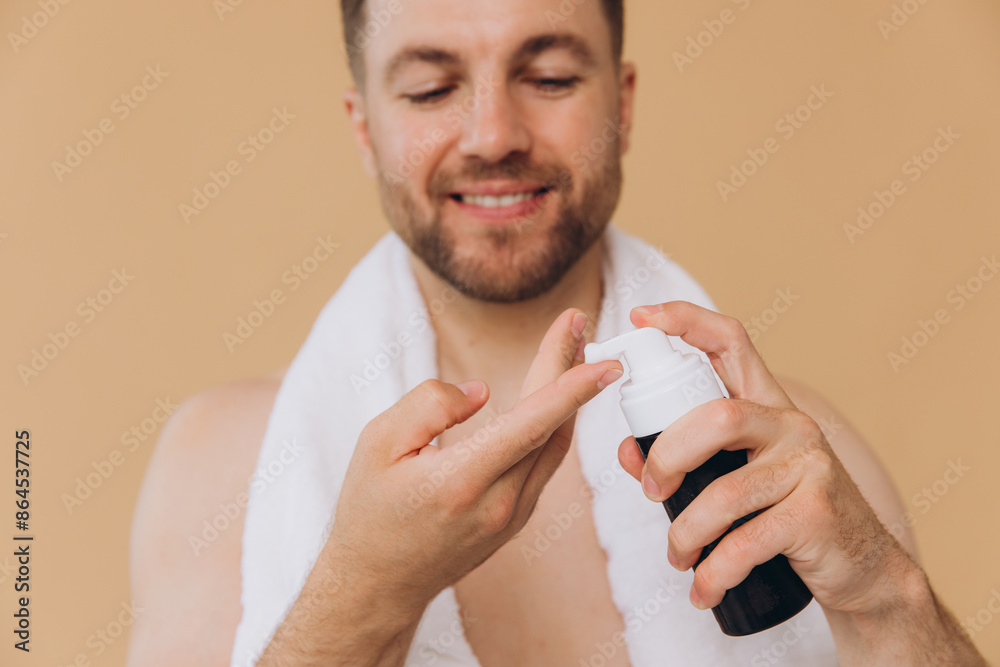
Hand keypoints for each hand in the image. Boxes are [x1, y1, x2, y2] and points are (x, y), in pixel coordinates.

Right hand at [326, 308, 623, 616]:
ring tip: (570, 350)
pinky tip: (551, 397)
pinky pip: (543, 464)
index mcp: (461, 481)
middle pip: (551, 427)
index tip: (605, 361)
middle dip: (571, 371)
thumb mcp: (376, 443)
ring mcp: (512, 516)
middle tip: (577, 325)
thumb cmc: (369, 509)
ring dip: (567, 397)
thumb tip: (481, 392)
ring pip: (554, 446)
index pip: (530, 425)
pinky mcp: (516, 520)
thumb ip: (429, 405)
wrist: (376, 583)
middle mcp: (498, 503)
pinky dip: (553, 426)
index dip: (571, 388)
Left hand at [618, 301, 914, 615]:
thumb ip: (681, 459)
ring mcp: (809, 466)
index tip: (641, 316)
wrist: (861, 567)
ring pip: (726, 490)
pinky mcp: (818, 514)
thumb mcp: (734, 477)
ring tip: (678, 556)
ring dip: (686, 531)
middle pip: (715, 416)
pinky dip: (713, 572)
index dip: (684, 320)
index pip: (730, 341)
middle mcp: (791, 424)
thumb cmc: (784, 512)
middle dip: (666, 455)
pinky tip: (702, 590)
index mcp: (766, 405)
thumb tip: (627, 450)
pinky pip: (747, 542)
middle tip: (651, 491)